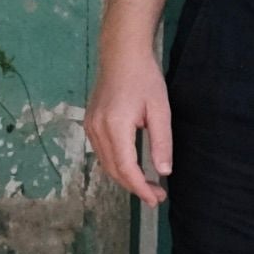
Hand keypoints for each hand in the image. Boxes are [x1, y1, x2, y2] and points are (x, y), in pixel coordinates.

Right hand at [87, 43, 173, 203]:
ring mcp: (90, 126)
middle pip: (113, 170)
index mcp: (115, 126)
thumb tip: (163, 172)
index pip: (126, 168)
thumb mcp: (160, 109)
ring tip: (147, 185)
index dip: (141, 188)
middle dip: (135, 187)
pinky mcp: (90, 123)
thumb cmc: (145, 78)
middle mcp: (97, 129)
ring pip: (106, 164)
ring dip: (125, 178)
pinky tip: (132, 167)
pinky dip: (117, 165)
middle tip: (157, 195)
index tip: (156, 199)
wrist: (121, 54)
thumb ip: (161, 142)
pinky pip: (102, 153)